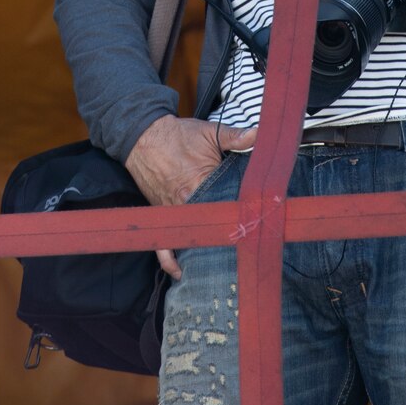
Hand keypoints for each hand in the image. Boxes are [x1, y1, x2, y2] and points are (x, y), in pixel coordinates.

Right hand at [125, 115, 256, 279]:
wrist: (143, 135)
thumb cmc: (177, 135)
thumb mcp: (209, 132)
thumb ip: (236, 136)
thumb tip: (262, 134)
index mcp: (201, 182)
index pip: (228, 206)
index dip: (244, 216)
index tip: (259, 225)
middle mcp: (186, 202)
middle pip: (212, 227)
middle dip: (228, 237)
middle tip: (247, 250)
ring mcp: (172, 212)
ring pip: (191, 238)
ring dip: (205, 250)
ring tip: (224, 265)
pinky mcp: (160, 215)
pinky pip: (162, 244)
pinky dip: (169, 260)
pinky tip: (180, 272)